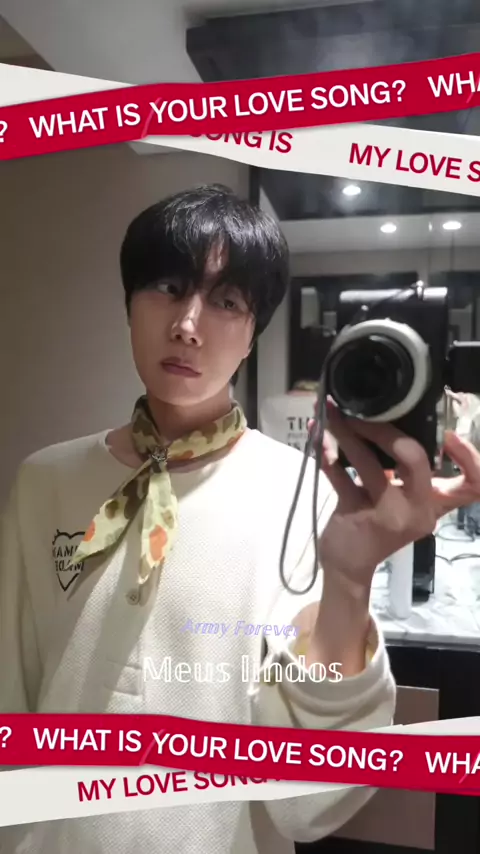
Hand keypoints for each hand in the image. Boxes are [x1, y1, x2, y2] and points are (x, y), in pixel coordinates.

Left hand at [318, 401, 479, 594]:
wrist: (349, 564)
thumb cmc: (378, 523)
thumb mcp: (403, 500)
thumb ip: (407, 470)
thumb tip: (389, 418)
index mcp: (434, 503)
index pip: (473, 486)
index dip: (471, 458)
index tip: (448, 434)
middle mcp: (417, 510)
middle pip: (416, 460)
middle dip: (386, 429)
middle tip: (361, 412)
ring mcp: (387, 515)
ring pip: (368, 462)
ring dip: (346, 433)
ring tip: (331, 413)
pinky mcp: (355, 515)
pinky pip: (338, 475)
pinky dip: (324, 453)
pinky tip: (316, 434)